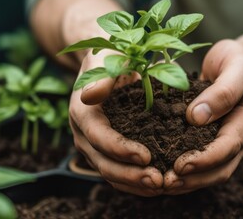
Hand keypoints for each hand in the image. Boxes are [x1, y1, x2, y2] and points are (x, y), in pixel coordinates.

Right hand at [69, 50, 163, 196]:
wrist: (105, 63)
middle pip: (102, 162)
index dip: (120, 148)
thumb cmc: (110, 58)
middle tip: (158, 181)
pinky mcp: (103, 149)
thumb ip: (100, 77)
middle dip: (129, 174)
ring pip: (109, 171)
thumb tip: (90, 96)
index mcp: (82, 111)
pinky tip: (154, 184)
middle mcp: (83, 132)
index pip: (98, 136)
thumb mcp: (107, 60)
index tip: (146, 156)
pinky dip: (133, 180)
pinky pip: (116, 170)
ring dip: (133, 183)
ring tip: (160, 186)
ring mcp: (92, 144)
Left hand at [164, 39, 242, 194]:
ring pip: (209, 171)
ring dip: (186, 181)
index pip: (228, 148)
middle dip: (193, 179)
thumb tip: (196, 117)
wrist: (241, 61)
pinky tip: (162, 169)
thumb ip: (223, 91)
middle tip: (165, 183)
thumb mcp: (237, 67)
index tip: (180, 165)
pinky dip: (183, 170)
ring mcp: (224, 140)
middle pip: (219, 169)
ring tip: (161, 184)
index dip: (205, 160)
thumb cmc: (240, 61)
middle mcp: (237, 137)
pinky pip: (199, 160)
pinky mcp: (210, 138)